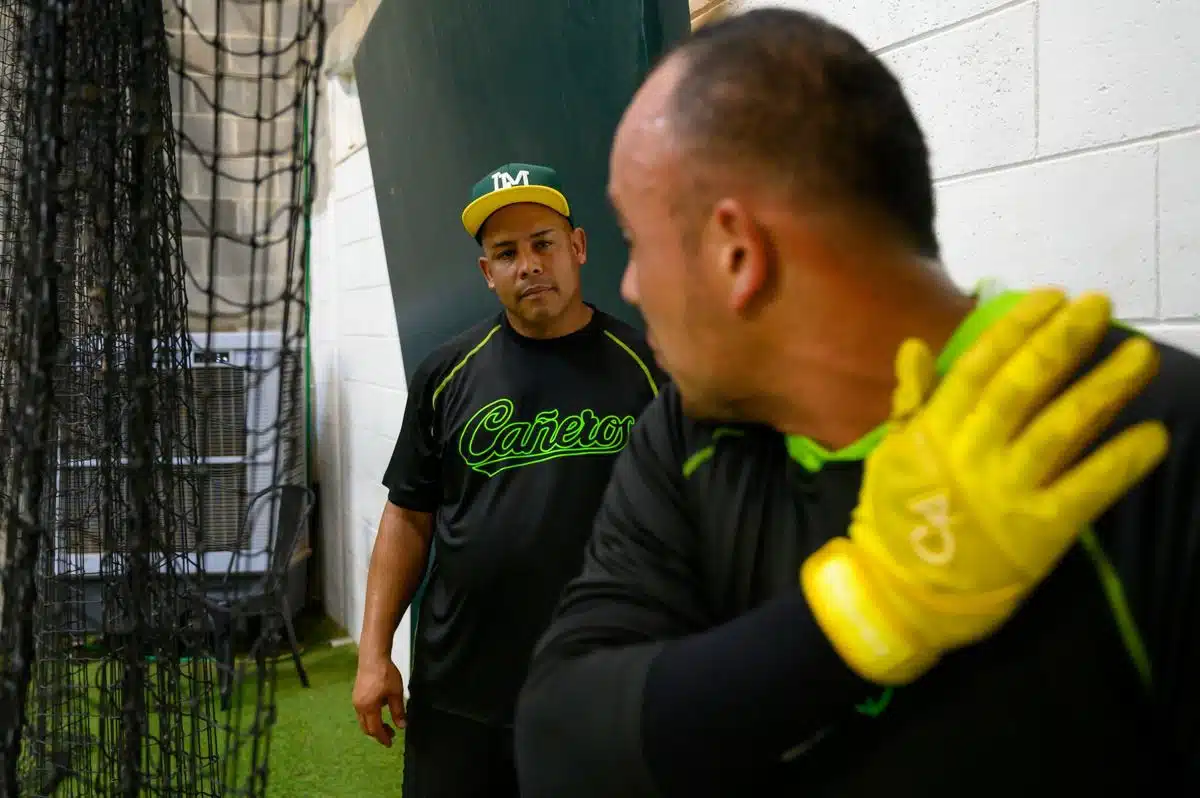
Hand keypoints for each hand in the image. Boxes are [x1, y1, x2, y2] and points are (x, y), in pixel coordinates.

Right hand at [352, 655, 406, 746]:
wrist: (373, 657)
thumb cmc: (385, 674)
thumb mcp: (396, 693)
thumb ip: (398, 711)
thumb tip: (402, 726)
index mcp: (369, 708)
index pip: (375, 729)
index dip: (383, 738)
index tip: (390, 744)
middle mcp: (359, 707)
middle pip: (367, 728)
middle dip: (378, 734)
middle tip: (391, 734)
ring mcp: (356, 701)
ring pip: (363, 721)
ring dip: (374, 725)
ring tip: (387, 724)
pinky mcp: (356, 695)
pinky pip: (362, 713)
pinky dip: (370, 717)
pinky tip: (380, 710)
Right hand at [801, 289, 1168, 685]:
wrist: (900, 596)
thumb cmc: (896, 521)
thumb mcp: (891, 455)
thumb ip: (909, 402)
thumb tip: (913, 347)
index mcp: (934, 431)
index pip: (979, 367)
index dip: (1017, 328)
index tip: (1052, 297)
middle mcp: (971, 453)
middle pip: (1024, 387)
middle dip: (1064, 342)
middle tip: (1101, 307)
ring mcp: (1006, 492)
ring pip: (1061, 428)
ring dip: (1104, 388)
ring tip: (1140, 355)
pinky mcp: (1038, 532)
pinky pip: (1086, 490)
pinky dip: (1120, 462)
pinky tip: (1153, 435)